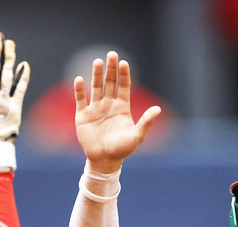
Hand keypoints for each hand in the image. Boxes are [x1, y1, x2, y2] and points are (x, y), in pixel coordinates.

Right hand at [75, 51, 160, 172]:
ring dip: (96, 75)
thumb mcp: (137, 136)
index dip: (124, 74)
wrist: (104, 160)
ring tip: (97, 62)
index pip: (123, 86)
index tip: (124, 63)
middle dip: (110, 69)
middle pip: (110, 82)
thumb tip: (158, 109)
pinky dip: (79, 90)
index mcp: (122, 107)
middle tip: (111, 54)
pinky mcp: (83, 115)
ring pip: (96, 87)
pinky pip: (81, 99)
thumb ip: (146, 122)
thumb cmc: (122, 149)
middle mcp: (109, 104)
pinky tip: (79, 79)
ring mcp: (95, 108)